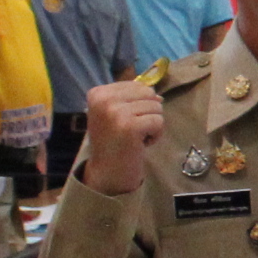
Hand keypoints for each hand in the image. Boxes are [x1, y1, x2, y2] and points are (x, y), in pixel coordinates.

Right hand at [77, 74, 165, 193]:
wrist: (107, 173)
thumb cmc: (114, 142)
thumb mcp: (115, 113)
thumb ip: (132, 98)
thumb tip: (158, 95)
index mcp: (98, 93)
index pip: (137, 85)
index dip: (138, 104)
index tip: (123, 122)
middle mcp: (104, 99)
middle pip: (148, 93)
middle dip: (147, 113)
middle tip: (131, 130)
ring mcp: (116, 112)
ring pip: (156, 107)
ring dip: (151, 125)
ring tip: (135, 138)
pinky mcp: (130, 126)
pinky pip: (159, 121)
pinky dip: (156, 135)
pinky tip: (141, 144)